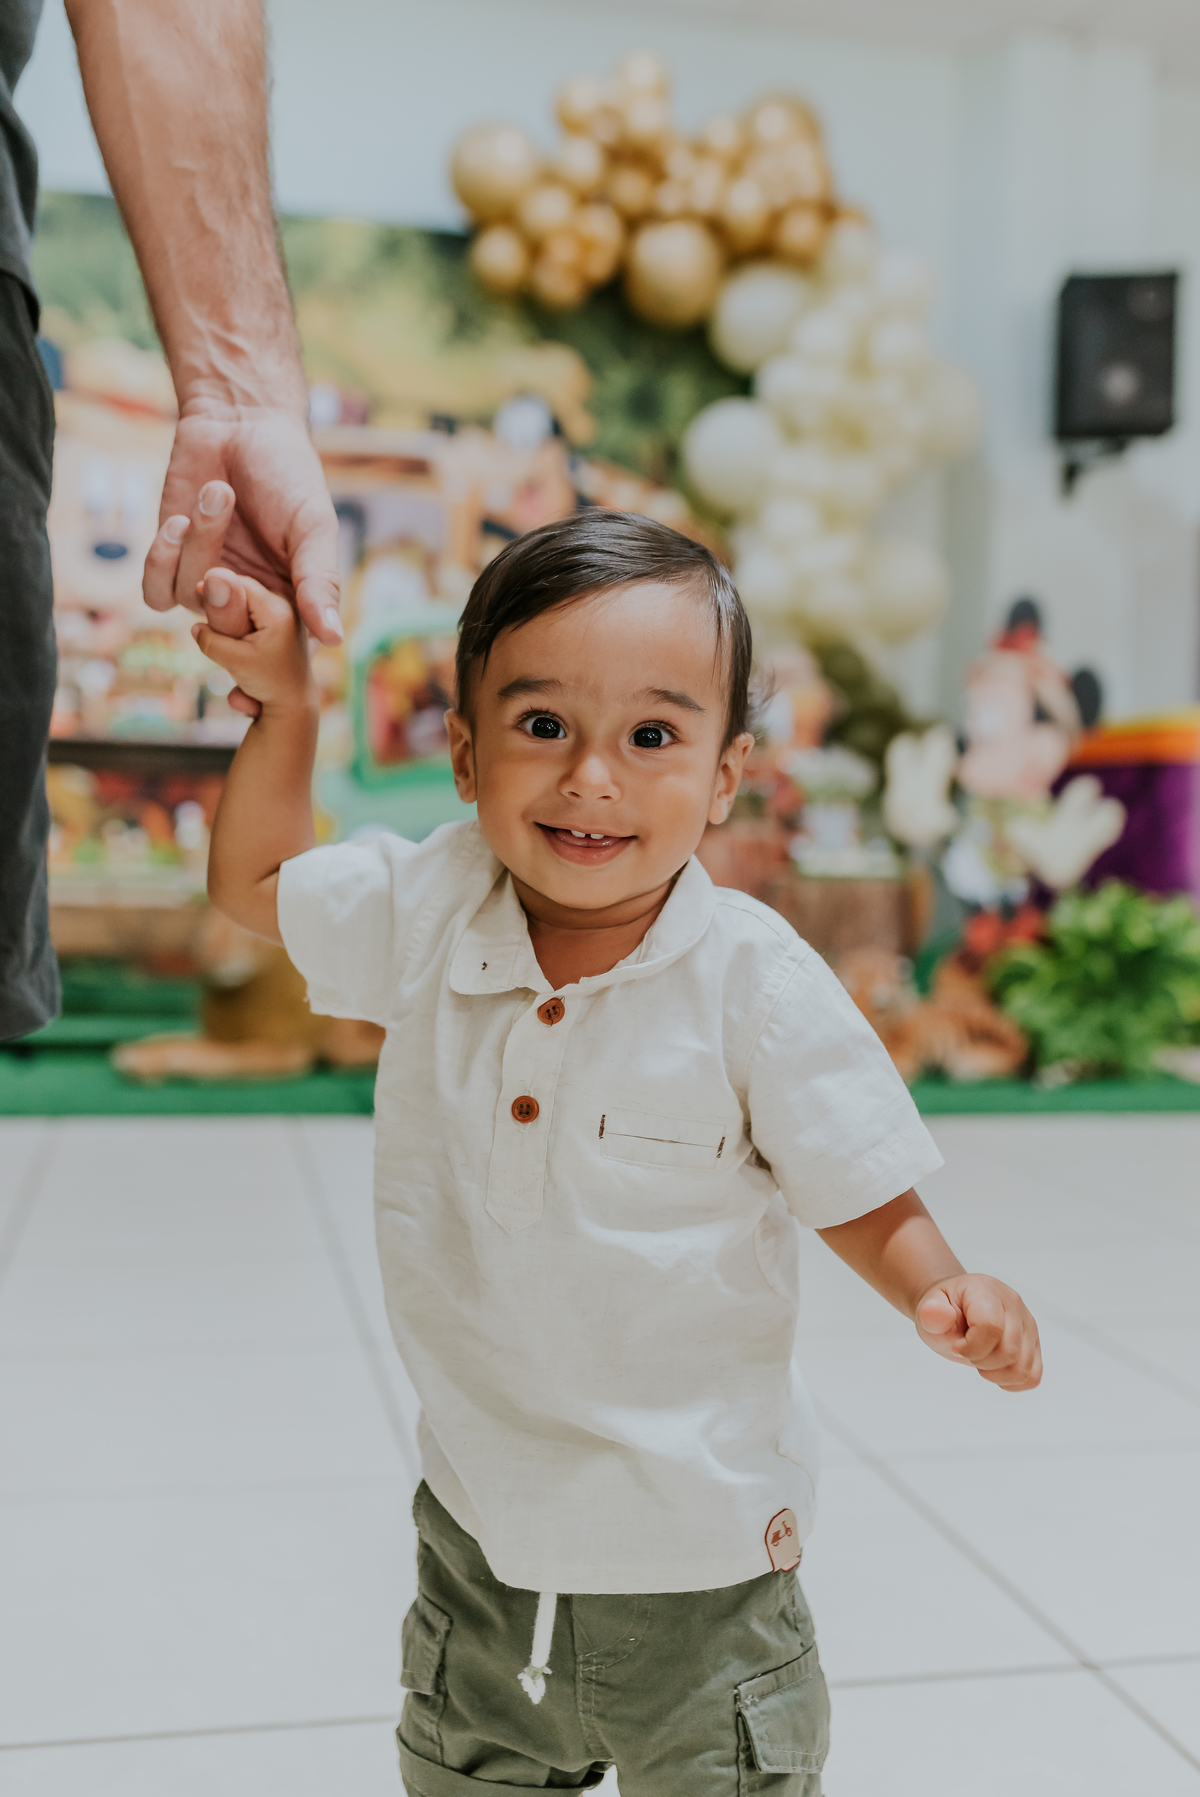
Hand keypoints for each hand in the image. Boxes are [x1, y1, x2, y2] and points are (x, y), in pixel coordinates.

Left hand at [143, 405, 341, 655]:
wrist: (238, 421)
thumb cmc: (287, 471)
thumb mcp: (313, 526)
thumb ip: (321, 581)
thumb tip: (335, 639)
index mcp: (291, 598)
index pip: (279, 649)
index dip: (266, 649)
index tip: (261, 619)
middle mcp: (249, 597)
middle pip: (229, 637)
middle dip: (223, 601)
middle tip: (226, 566)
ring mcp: (208, 582)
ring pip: (191, 602)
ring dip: (198, 546)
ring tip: (219, 492)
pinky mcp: (172, 562)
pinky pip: (157, 593)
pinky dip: (162, 561)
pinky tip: (178, 522)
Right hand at [191, 571, 315, 715]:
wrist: (294, 704)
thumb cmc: (270, 684)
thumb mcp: (235, 661)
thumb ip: (212, 638)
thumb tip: (194, 616)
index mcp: (279, 610)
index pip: (239, 583)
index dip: (215, 591)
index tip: (201, 604)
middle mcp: (286, 605)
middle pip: (242, 592)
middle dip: (225, 610)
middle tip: (217, 632)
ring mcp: (286, 612)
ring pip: (246, 603)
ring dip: (233, 620)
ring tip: (236, 645)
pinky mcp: (281, 621)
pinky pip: (254, 612)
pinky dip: (242, 625)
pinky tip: (242, 645)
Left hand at [916, 1274, 1041, 1390]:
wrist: (954, 1309)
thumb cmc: (944, 1310)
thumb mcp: (928, 1309)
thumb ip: (931, 1313)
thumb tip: (935, 1313)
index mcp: (987, 1290)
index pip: (991, 1327)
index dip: (971, 1347)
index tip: (956, 1346)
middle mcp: (1014, 1305)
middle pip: (1009, 1352)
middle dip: (981, 1361)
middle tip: (967, 1352)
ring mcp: (1028, 1325)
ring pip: (1022, 1369)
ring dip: (995, 1374)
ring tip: (980, 1358)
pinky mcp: (1034, 1345)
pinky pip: (1032, 1377)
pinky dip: (1011, 1382)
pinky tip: (994, 1369)